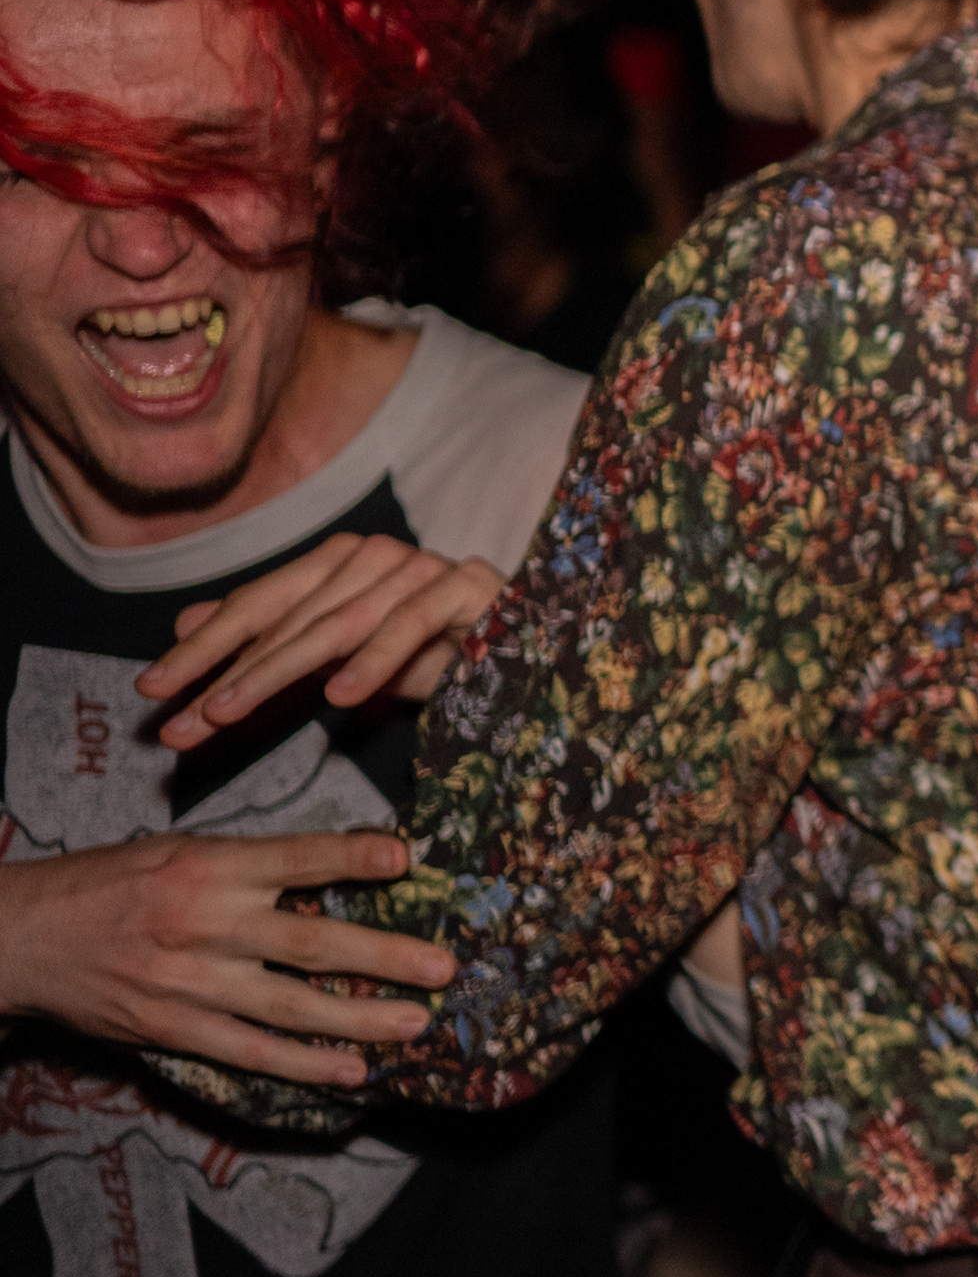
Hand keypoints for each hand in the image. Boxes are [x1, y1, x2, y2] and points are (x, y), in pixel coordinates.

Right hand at [0, 830, 451, 1085]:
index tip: (406, 858)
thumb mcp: (179, 852)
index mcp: (208, 867)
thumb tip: (337, 866)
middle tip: (444, 967)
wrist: (22, 938)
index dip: (350, 858)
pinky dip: (305, 1064)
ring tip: (417, 1024)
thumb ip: (250, 864)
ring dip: (361, 1019)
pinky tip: (352, 1070)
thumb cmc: (110, 884)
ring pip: (291, 1006)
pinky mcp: (173, 1029)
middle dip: (384, 956)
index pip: (294, 858)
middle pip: (310, 942)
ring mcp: (190, 983)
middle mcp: (204, 924)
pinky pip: (251, 1052)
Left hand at [137, 533, 505, 747]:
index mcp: (337, 562)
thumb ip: (271, 638)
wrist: (527, 645)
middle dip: (226, 672)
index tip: (151, 691)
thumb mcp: (338, 654)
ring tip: (231, 712)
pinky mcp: (469, 585)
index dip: (201, 648)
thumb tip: (187, 622)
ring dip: (279, 672)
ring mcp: (422, 565)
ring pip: (337, 623)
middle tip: (181, 721)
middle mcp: (373, 554)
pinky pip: (411, 623)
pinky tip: (340, 696)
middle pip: (285, 617)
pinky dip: (375, 660)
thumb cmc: (426, 652)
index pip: (255, 604)